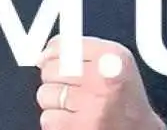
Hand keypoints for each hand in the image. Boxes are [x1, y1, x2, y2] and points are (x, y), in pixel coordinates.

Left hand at [37, 41, 162, 129]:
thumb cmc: (126, 103)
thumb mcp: (114, 64)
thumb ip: (78, 50)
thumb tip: (40, 55)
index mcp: (112, 57)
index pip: (61, 45)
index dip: (58, 58)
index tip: (66, 67)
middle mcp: (103, 79)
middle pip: (50, 69)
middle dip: (59, 82)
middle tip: (80, 94)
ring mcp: (92, 106)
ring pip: (45, 94)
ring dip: (57, 104)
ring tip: (80, 109)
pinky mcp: (80, 128)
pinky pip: (48, 119)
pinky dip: (58, 124)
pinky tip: (77, 123)